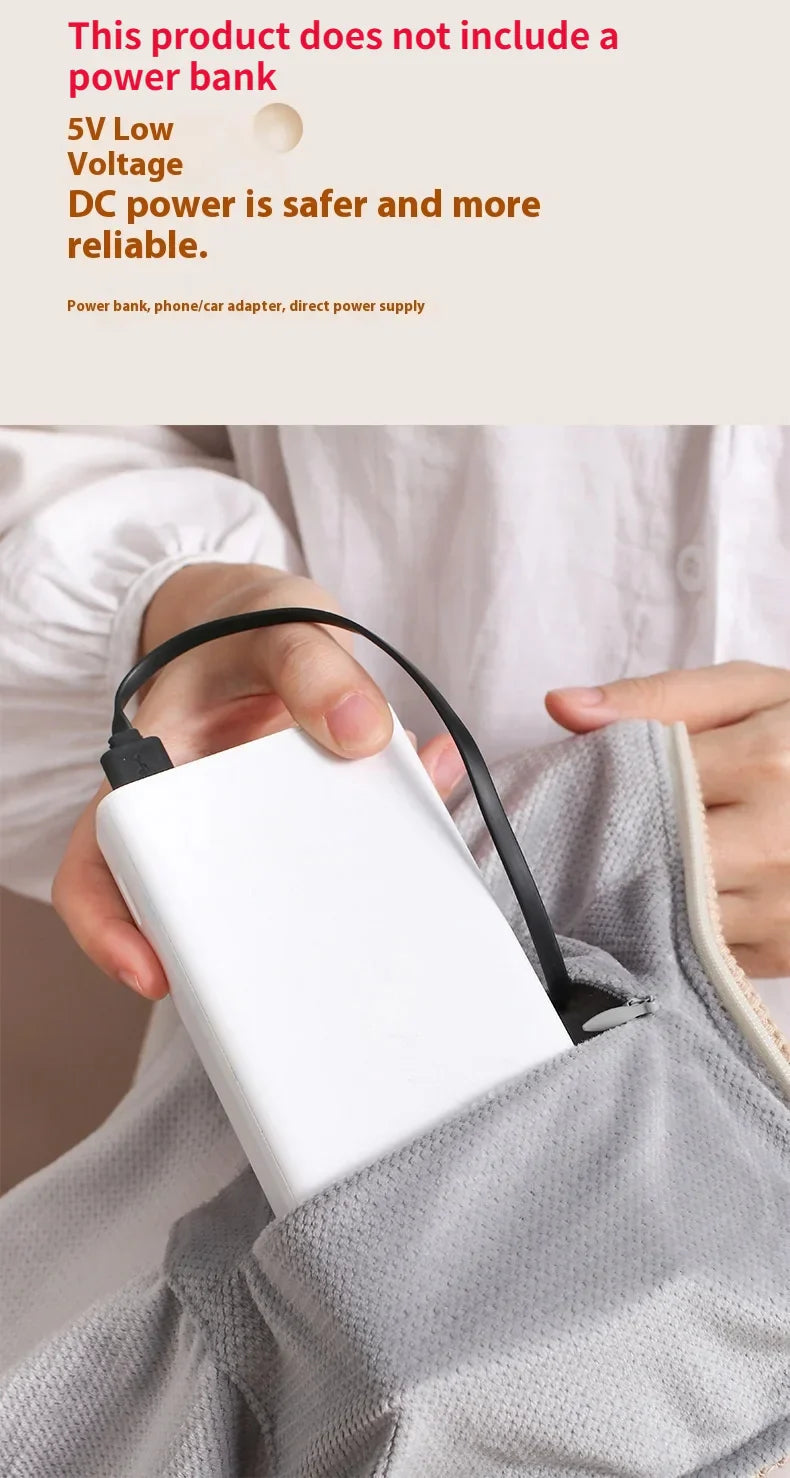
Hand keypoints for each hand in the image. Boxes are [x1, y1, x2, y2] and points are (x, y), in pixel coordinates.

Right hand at [53, 563, 464, 997]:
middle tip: (278, 991)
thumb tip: (361, 731)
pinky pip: (345, 858)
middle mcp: (196, 818)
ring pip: (275, 901)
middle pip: (191, 910)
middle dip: (230, 956)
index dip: (109, 932)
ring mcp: (256, 832)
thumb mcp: (274, 621)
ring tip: (365, 937)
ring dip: (321, 918)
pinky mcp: (313, 827)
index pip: (102, 869)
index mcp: (153, 776)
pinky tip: (433, 827)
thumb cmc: (245, 624)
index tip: (154, 973)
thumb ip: (311, 665)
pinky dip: (390, 852)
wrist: (272, 616)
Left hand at [546, 662, 789, 977]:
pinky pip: (702, 951)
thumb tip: (563, 705)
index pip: (642, 783)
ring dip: (641, 894)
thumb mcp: (750, 695)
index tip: (573, 790)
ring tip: (631, 866)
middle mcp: (777, 840)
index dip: (600, 788)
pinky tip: (678, 901)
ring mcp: (784, 905)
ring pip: (669, 911)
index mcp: (768, 760)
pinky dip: (680, 930)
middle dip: (616, 847)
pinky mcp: (786, 950)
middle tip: (583, 838)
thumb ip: (658, 698)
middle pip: (650, 856)